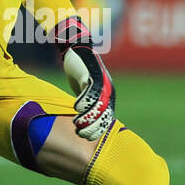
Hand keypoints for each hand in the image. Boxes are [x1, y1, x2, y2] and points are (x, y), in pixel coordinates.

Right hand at [55, 16, 114, 139]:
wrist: (77, 49)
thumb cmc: (80, 72)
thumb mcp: (86, 91)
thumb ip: (87, 104)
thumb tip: (82, 123)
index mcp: (108, 97)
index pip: (106, 119)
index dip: (97, 130)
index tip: (85, 136)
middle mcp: (107, 91)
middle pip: (103, 115)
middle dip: (92, 128)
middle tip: (80, 133)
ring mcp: (101, 84)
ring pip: (98, 107)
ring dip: (87, 118)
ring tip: (77, 123)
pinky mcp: (92, 76)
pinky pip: (90, 93)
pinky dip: (83, 103)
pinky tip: (75, 108)